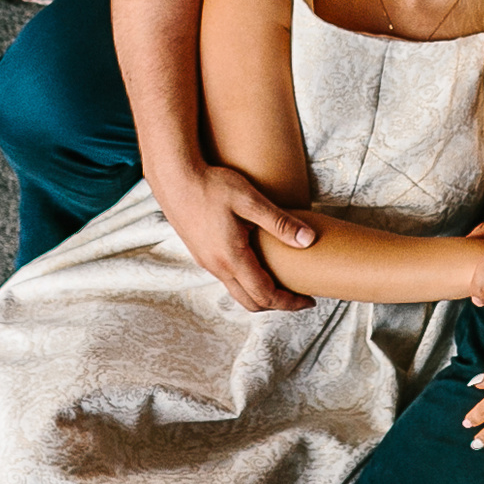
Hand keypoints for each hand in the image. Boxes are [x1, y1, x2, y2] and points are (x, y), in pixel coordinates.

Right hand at [152, 159, 316, 312]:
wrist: (174, 178)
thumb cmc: (211, 186)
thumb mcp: (249, 200)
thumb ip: (279, 222)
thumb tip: (309, 240)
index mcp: (231, 258)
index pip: (265, 295)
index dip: (290, 303)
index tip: (308, 301)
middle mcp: (217, 267)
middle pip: (251, 303)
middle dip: (277, 305)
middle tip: (299, 297)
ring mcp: (206, 262)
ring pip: (237, 293)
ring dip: (260, 295)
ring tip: (281, 283)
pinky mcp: (200, 254)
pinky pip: (227, 280)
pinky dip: (246, 283)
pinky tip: (256, 265)